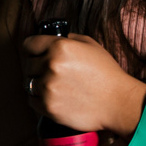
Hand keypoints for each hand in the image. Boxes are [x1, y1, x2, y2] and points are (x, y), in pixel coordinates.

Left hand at [21, 33, 145, 134]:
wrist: (118, 102)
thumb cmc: (107, 74)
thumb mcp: (92, 46)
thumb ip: (69, 39)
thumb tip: (52, 39)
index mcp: (60, 47)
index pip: (29, 44)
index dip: (34, 49)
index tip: (37, 54)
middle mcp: (50, 65)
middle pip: (27, 65)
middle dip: (38, 68)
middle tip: (54, 73)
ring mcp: (48, 87)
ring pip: (28, 83)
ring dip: (39, 84)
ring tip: (57, 86)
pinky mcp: (47, 106)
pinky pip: (32, 100)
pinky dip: (41, 99)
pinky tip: (57, 97)